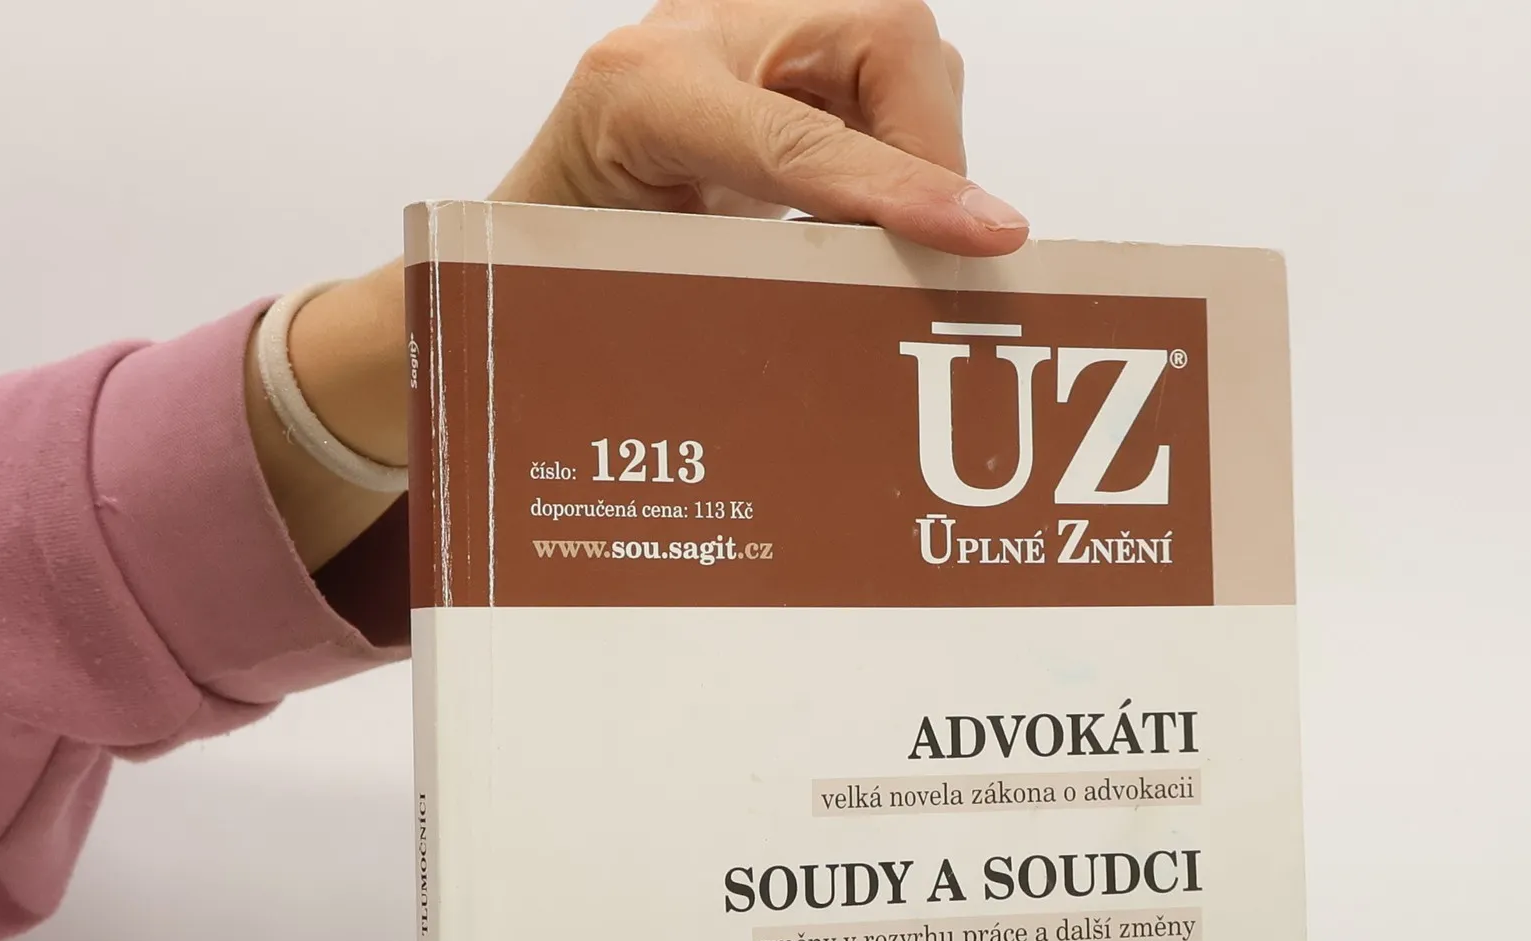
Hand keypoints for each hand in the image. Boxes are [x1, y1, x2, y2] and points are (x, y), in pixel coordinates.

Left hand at [498, 0, 1025, 254]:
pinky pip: (894, 87)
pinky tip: (868, 218)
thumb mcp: (638, 293)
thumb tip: (869, 317)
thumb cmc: (574, 255)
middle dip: (929, 157)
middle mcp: (703, 35)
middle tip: (927, 255)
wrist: (547, 213)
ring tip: (874, 244)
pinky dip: (906, 160)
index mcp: (642, 90)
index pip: (798, 137)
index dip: (900, 187)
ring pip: (905, 61)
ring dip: (917, 160)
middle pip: (888, 42)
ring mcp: (755, 32)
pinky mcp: (795, 54)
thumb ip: (745, 294)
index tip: (983, 232)